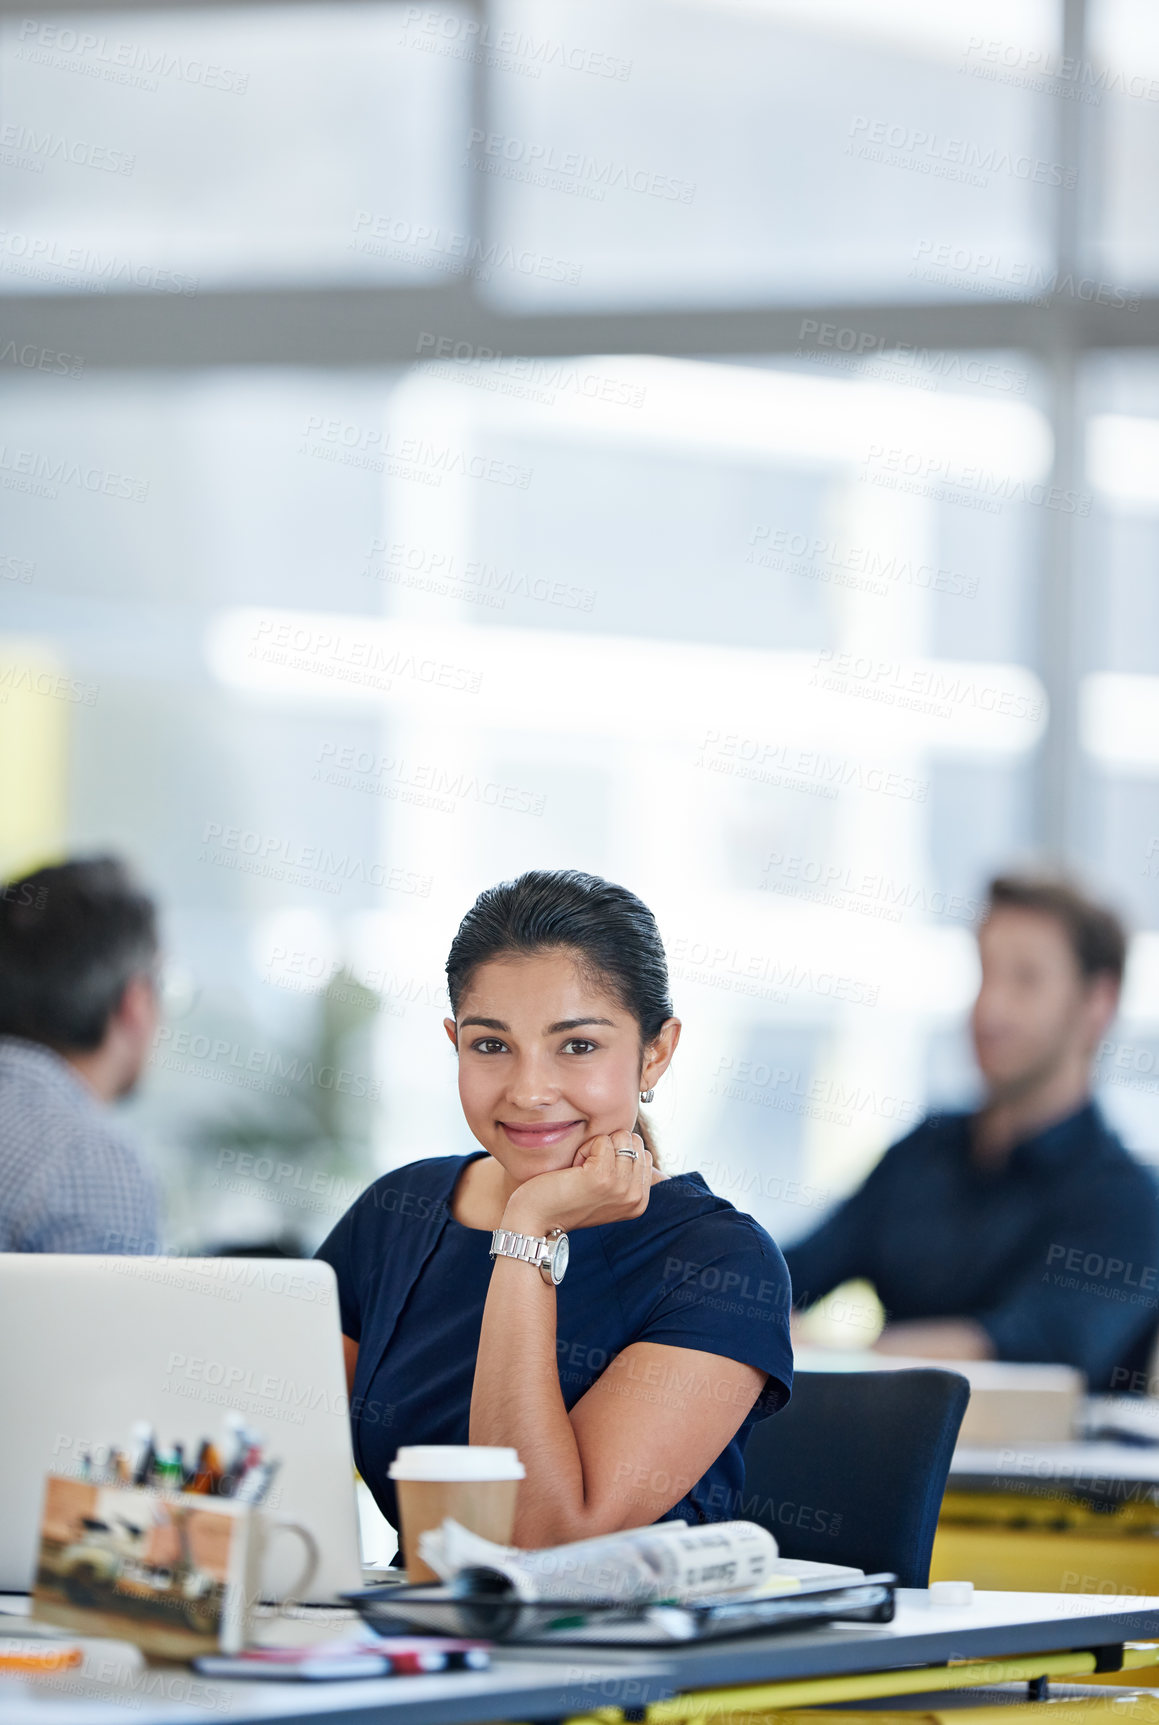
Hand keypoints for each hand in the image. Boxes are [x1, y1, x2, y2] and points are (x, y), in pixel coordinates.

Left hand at [501, 1132, 651, 1235]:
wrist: (537, 1219)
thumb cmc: (567, 1200)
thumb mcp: (607, 1192)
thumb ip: (626, 1174)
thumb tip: (633, 1142)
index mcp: (640, 1201)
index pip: (644, 1154)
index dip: (617, 1155)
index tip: (597, 1177)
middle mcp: (635, 1197)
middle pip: (633, 1142)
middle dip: (608, 1149)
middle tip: (587, 1173)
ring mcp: (621, 1187)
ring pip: (620, 1138)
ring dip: (595, 1148)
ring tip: (580, 1172)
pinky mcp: (602, 1177)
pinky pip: (601, 1140)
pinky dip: (584, 1149)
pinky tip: (574, 1169)